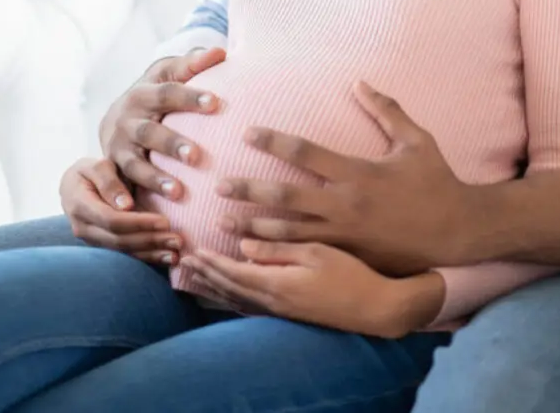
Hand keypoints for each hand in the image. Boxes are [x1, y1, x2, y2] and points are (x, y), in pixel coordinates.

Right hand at [59, 157, 181, 264]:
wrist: (75, 185)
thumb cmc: (90, 171)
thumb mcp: (96, 166)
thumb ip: (109, 182)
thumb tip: (126, 206)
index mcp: (80, 205)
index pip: (112, 220)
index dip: (139, 223)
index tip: (165, 221)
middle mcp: (83, 228)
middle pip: (119, 240)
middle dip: (150, 241)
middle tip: (177, 240)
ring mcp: (92, 240)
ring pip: (123, 251)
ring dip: (151, 253)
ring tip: (176, 253)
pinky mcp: (102, 246)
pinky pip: (125, 255)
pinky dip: (147, 258)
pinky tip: (167, 258)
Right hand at [99, 46, 225, 200]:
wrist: (117, 115)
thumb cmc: (157, 92)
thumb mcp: (169, 72)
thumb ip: (193, 63)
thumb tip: (220, 52)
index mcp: (143, 92)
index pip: (169, 92)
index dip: (190, 97)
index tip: (216, 103)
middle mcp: (127, 119)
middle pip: (150, 131)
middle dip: (172, 143)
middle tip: (196, 155)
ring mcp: (117, 146)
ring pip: (134, 163)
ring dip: (154, 178)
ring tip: (177, 191)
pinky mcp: (113, 168)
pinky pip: (118, 185)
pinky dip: (120, 197)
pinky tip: (133, 211)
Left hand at [179, 240, 445, 338]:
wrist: (376, 308)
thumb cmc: (351, 273)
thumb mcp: (316, 251)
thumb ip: (278, 248)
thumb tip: (244, 245)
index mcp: (277, 284)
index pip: (233, 272)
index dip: (210, 261)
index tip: (190, 248)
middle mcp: (274, 301)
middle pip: (229, 288)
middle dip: (205, 274)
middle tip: (183, 261)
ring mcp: (282, 311)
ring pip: (238, 299)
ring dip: (215, 287)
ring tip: (197, 276)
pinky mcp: (291, 314)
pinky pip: (250, 306)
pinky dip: (233, 297)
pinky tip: (229, 293)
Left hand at [215, 82, 473, 274]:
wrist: (459, 231)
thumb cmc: (437, 181)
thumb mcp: (417, 140)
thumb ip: (387, 111)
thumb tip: (359, 82)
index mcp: (358, 172)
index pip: (305, 152)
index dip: (274, 140)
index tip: (248, 131)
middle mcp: (346, 204)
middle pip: (286, 196)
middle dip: (249, 190)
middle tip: (219, 185)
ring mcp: (345, 234)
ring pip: (290, 232)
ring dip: (254, 227)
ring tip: (225, 223)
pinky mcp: (350, 255)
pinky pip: (307, 254)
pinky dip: (279, 253)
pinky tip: (256, 253)